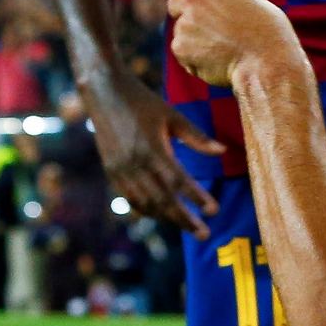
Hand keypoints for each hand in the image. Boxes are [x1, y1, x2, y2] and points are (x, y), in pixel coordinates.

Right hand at [82, 67, 223, 238]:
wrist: (103, 92)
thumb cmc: (143, 102)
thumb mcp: (172, 115)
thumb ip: (196, 137)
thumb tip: (222, 152)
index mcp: (152, 148)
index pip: (178, 180)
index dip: (196, 197)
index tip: (214, 210)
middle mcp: (135, 163)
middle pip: (163, 200)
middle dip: (185, 219)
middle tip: (205, 234)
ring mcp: (121, 170)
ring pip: (147, 203)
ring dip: (168, 218)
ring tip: (189, 227)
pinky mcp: (111, 172)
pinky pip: (131, 199)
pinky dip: (148, 211)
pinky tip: (163, 216)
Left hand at [121, 0, 304, 92]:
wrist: (267, 58)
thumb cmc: (261, 27)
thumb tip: (188, 12)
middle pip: (177, 4)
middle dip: (192, 15)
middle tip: (221, 27)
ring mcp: (185, 20)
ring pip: (182, 30)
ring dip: (198, 39)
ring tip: (226, 45)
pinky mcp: (181, 46)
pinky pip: (184, 54)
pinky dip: (198, 59)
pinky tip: (219, 59)